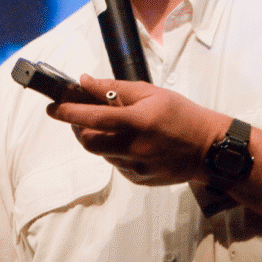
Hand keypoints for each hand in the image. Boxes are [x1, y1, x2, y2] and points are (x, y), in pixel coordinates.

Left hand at [47, 75, 230, 185]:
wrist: (208, 149)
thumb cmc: (182, 115)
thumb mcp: (152, 93)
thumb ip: (115, 88)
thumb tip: (85, 82)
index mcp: (138, 121)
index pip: (93, 118)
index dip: (69, 112)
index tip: (53, 107)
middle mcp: (134, 147)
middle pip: (89, 142)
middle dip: (77, 128)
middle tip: (77, 117)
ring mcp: (136, 167)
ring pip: (101, 153)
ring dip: (97, 139)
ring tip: (110, 127)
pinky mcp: (138, 179)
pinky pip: (115, 164)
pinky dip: (113, 151)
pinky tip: (128, 142)